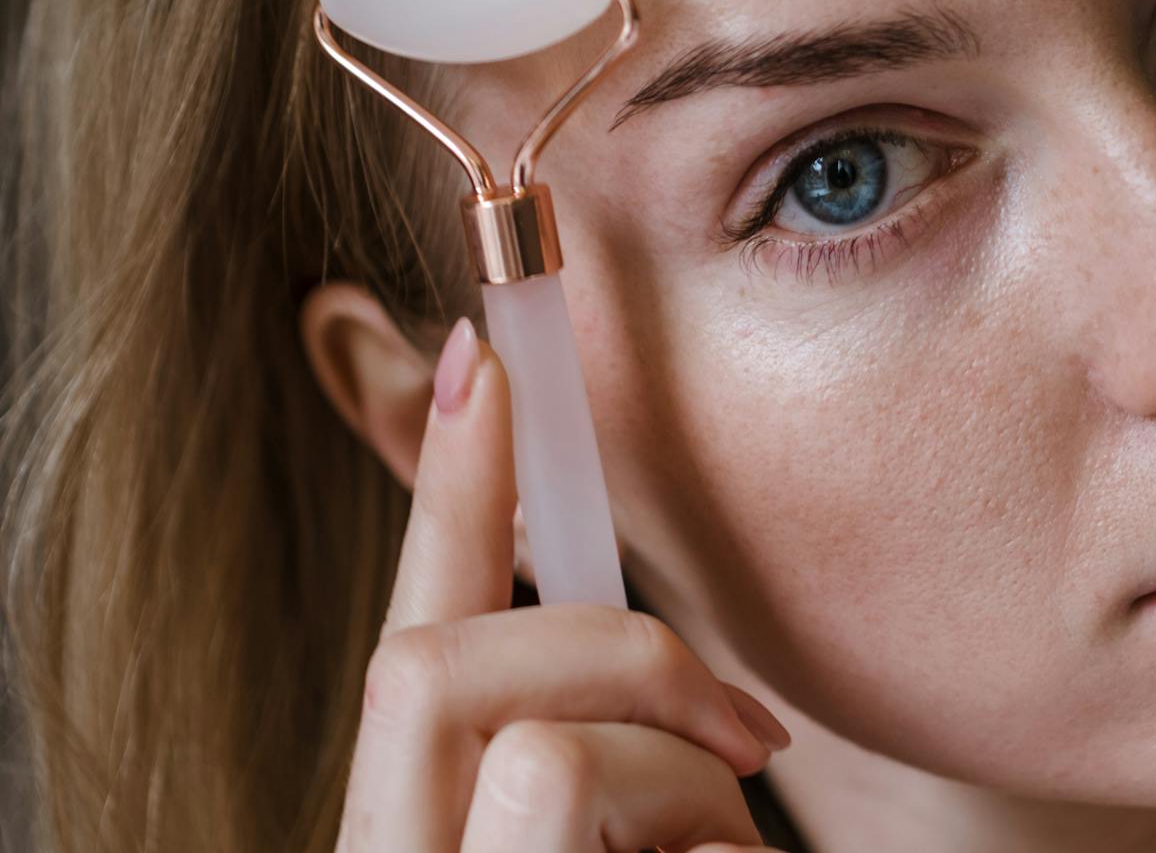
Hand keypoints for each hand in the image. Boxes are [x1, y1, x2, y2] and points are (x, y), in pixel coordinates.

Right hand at [333, 318, 792, 852]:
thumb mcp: (621, 815)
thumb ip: (587, 701)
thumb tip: (555, 521)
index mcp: (422, 827)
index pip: (409, 644)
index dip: (439, 492)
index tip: (476, 351)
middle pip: (432, 666)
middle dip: (625, 663)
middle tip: (747, 748)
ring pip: (549, 755)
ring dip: (689, 789)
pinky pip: (645, 845)